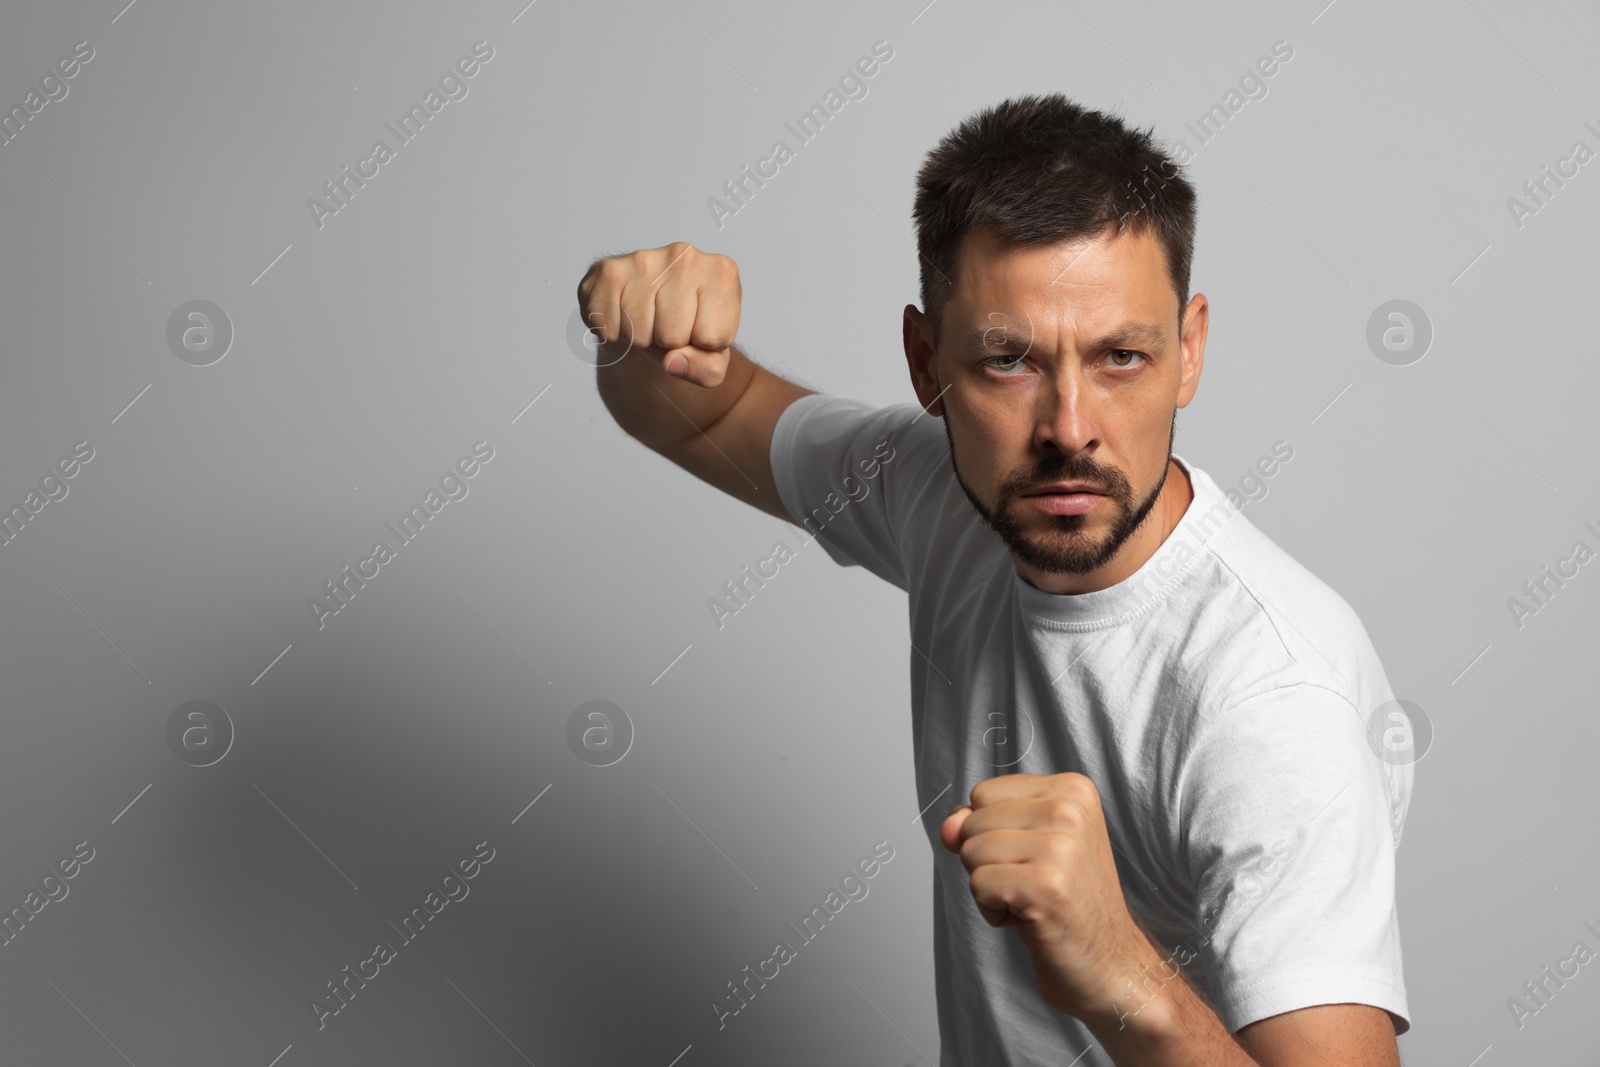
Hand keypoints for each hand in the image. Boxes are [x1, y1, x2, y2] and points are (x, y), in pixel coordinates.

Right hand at [575, 241, 740, 387]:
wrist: (653, 308)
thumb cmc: (688, 328)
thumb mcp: (714, 357)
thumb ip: (707, 369)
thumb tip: (673, 362)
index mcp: (722, 273)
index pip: (713, 338)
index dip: (703, 347)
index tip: (700, 330)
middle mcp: (685, 256)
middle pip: (673, 335)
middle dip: (669, 344)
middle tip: (669, 326)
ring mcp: (645, 259)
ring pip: (638, 333)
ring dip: (640, 339)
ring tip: (649, 319)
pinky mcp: (610, 269)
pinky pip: (607, 326)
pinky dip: (613, 332)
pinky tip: (625, 314)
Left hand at [940, 772, 1154, 1025]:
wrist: (1110, 963)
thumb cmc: (1065, 903)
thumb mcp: (1024, 846)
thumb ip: (981, 823)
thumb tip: (948, 826)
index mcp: (1072, 789)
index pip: (982, 794)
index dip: (991, 832)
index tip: (1033, 858)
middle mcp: (1070, 810)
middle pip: (972, 823)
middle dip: (987, 861)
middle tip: (1034, 885)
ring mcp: (1061, 847)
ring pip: (970, 853)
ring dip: (989, 888)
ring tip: (1032, 901)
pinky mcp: (1046, 885)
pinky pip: (978, 886)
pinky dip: (993, 911)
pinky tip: (1030, 919)